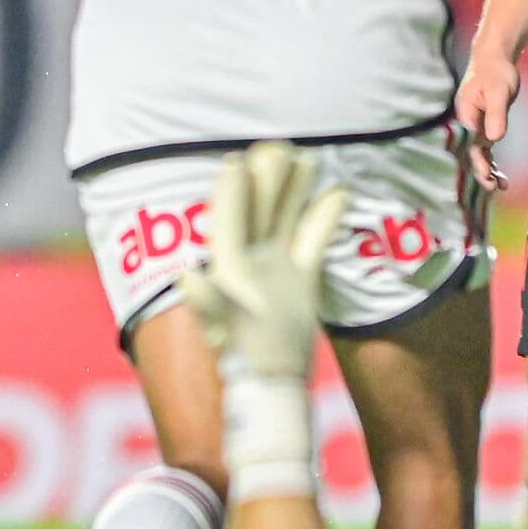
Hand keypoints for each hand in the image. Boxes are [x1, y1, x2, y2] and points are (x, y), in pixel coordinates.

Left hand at [177, 141, 349, 383]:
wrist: (273, 381)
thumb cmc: (244, 356)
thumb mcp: (223, 330)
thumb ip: (208, 303)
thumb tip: (187, 275)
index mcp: (228, 266)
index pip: (228, 221)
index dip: (231, 194)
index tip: (236, 162)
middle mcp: (250, 260)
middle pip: (257, 212)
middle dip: (265, 181)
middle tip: (274, 147)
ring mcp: (276, 266)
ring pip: (284, 218)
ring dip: (293, 190)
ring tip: (306, 156)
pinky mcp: (300, 277)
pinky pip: (312, 239)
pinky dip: (323, 217)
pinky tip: (340, 192)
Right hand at [454, 47, 519, 189]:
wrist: (494, 60)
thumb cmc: (496, 72)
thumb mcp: (499, 92)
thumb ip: (497, 115)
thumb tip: (494, 138)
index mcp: (465, 115)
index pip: (470, 143)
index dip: (477, 161)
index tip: (486, 176)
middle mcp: (466, 123)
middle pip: (471, 152)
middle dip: (481, 171)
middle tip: (492, 187)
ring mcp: (474, 126)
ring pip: (478, 153)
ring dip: (488, 170)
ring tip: (501, 186)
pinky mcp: (483, 125)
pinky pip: (485, 148)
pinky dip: (491, 162)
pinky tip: (500, 176)